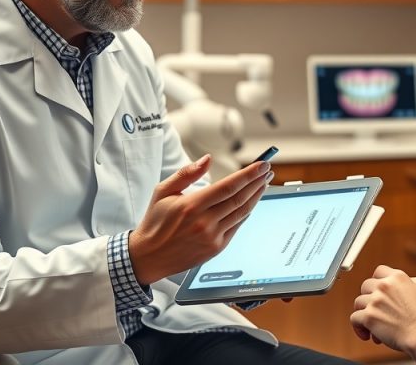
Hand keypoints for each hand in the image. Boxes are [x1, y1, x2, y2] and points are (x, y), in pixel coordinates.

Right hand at [129, 154, 271, 284]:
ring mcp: (212, 237)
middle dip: (258, 182)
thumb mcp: (163, 191)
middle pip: (240, 198)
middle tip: (267, 170)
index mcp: (192, 205)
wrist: (148, 257)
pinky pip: (237, 226)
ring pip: (242, 212)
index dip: (249, 174)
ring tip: (264, 183)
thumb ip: (186, 173)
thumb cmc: (155, 222)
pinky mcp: (216, 248)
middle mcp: (204, 222)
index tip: (262, 164)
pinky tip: (252, 202)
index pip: (228, 186)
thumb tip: (207, 159)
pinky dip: (247, 213)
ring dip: (256, 196)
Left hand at [350, 265, 415, 362]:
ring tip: (371, 326)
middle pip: (366, 286)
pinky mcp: (369, 316)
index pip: (379, 271)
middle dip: (368, 298)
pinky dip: (358, 327)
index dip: (377, 281)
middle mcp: (384, 286)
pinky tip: (366, 334)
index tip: (376, 290)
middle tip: (374, 310)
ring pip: (359, 303)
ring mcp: (375, 300)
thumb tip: (410, 282)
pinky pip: (355, 319)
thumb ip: (414, 284)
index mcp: (398, 278)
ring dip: (364, 313)